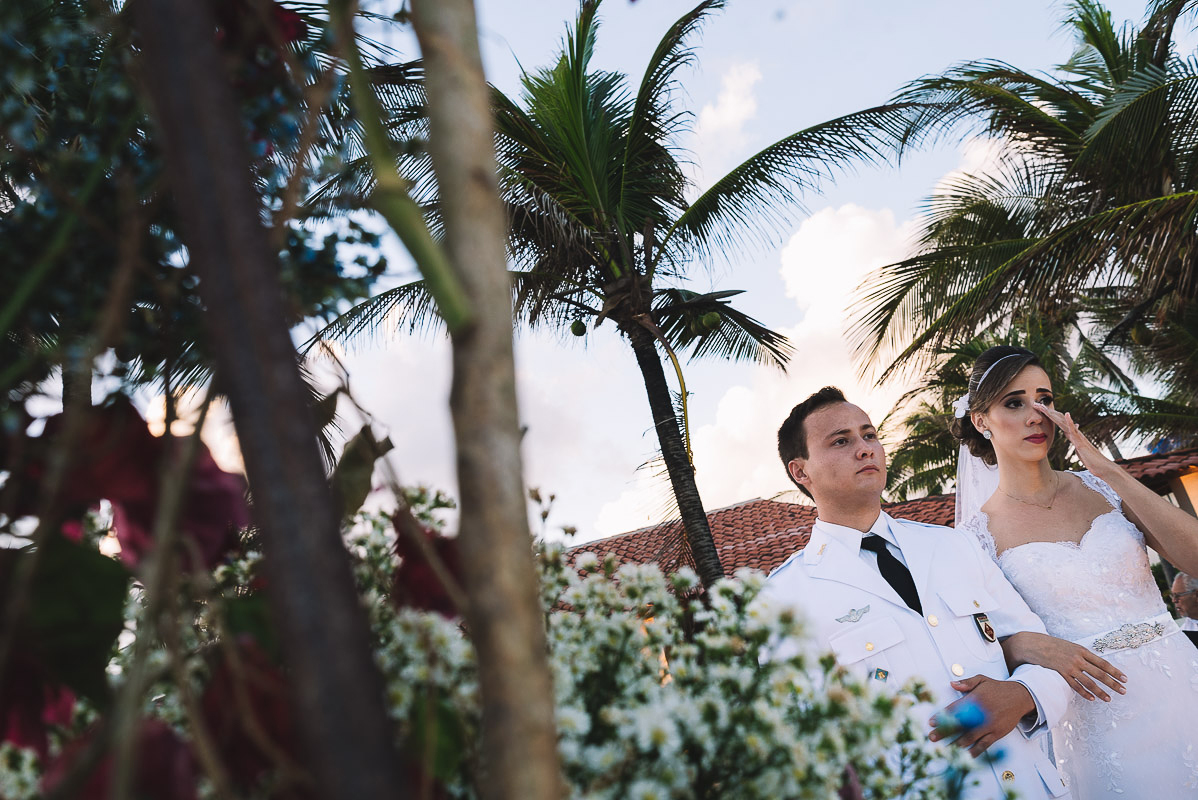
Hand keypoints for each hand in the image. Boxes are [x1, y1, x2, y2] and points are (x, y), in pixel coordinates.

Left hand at [928, 676, 1033, 757]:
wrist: (1020, 697)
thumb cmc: (998, 688)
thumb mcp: (982, 680)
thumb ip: (966, 683)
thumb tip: (952, 684)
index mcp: (975, 699)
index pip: (955, 709)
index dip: (942, 716)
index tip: (931, 722)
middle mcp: (981, 714)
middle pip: (959, 725)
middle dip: (944, 732)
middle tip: (932, 737)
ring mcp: (989, 725)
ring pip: (970, 737)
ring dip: (956, 743)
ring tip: (945, 749)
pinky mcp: (997, 733)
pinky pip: (984, 744)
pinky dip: (975, 751)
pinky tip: (966, 755)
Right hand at [1003, 630, 1126, 700]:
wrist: (1033, 644)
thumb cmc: (1052, 645)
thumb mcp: (1070, 646)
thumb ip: (1082, 654)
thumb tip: (1095, 664)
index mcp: (1082, 650)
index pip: (1103, 663)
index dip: (1115, 671)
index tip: (1125, 678)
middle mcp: (1078, 658)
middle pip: (1100, 673)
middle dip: (1113, 683)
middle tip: (1123, 691)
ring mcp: (1069, 666)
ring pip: (1089, 682)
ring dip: (1101, 692)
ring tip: (1109, 699)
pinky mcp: (1061, 673)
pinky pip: (1075, 685)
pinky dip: (1084, 693)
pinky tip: (1092, 698)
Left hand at [1032, 402, 1106, 472]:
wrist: (1101, 466)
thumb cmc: (1091, 459)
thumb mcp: (1079, 448)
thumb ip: (1075, 440)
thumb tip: (1071, 434)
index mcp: (1072, 434)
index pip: (1058, 422)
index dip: (1049, 416)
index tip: (1038, 410)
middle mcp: (1075, 433)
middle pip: (1059, 419)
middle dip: (1047, 412)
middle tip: (1035, 404)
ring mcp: (1078, 436)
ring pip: (1064, 423)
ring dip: (1053, 414)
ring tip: (1044, 406)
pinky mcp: (1081, 442)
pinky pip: (1075, 430)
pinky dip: (1070, 422)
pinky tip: (1066, 414)